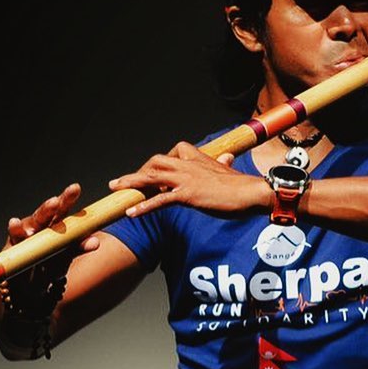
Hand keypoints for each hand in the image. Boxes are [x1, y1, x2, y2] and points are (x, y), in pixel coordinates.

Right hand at [4, 182, 98, 299]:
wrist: (32, 286)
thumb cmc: (50, 264)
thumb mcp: (67, 255)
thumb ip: (80, 247)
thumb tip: (96, 242)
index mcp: (55, 225)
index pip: (63, 209)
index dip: (68, 198)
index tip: (75, 188)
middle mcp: (40, 225)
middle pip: (46, 213)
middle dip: (51, 206)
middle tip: (57, 201)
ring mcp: (25, 234)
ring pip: (31, 223)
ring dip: (36, 219)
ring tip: (44, 214)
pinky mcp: (13, 245)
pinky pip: (14, 237)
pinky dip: (15, 229)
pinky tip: (15, 223)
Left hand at [108, 142, 270, 218]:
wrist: (251, 192)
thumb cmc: (241, 185)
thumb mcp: (228, 170)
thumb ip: (222, 163)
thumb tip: (227, 158)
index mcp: (196, 158)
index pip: (168, 156)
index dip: (156, 166)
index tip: (151, 176)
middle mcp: (187, 165)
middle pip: (154, 163)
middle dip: (138, 172)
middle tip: (124, 182)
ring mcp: (186, 179)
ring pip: (152, 177)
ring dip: (132, 183)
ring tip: (116, 189)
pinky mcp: (188, 194)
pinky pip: (161, 200)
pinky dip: (145, 206)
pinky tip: (133, 212)